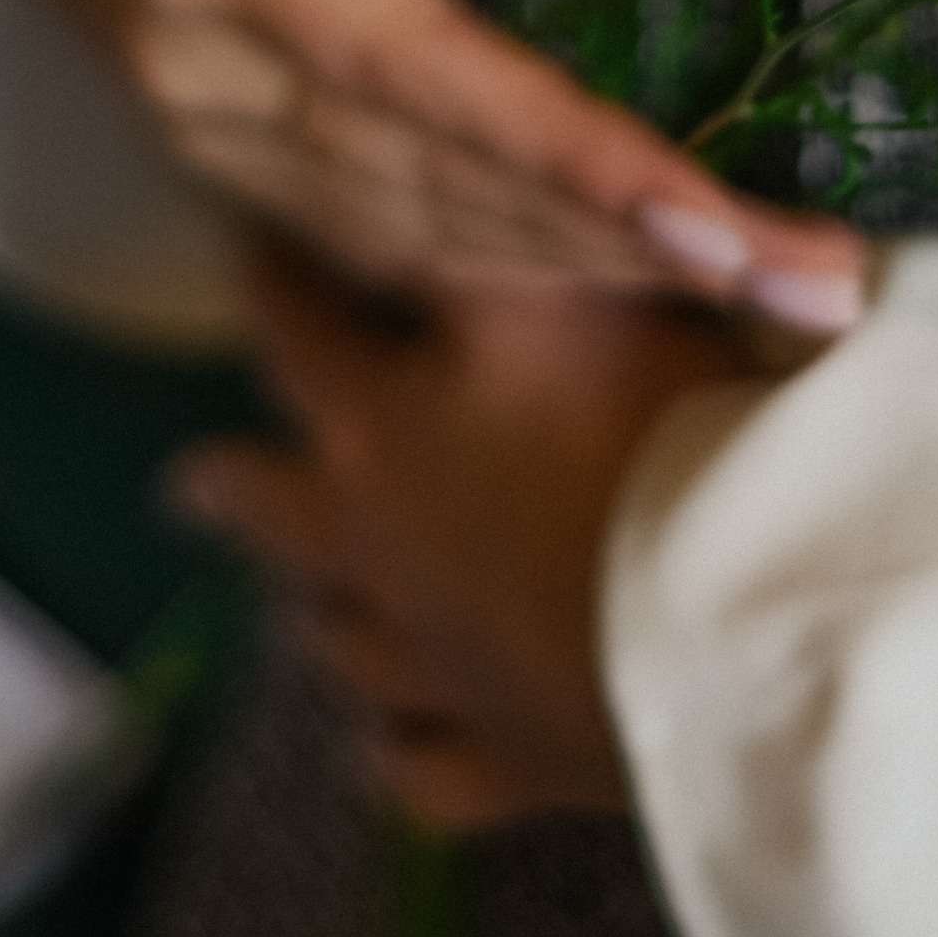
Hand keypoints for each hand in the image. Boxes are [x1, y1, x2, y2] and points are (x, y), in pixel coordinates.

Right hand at [0, 0, 864, 325]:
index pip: (421, 75)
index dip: (572, 155)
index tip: (713, 220)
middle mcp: (203, 71)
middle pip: (448, 188)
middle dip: (641, 248)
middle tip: (823, 290)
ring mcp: (204, 122)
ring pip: (421, 233)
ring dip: (597, 275)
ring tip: (771, 299)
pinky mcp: (220, 141)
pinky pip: (377, 232)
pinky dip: (506, 261)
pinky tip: (626, 287)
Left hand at [170, 245, 768, 827]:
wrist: (744, 618)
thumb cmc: (656, 418)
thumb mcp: (571, 287)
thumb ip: (507, 236)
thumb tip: (461, 168)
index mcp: (376, 421)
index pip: (292, 330)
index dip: (269, 282)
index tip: (248, 252)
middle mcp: (373, 548)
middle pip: (266, 509)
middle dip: (229, 481)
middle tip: (193, 478)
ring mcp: (431, 668)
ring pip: (334, 640)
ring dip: (315, 610)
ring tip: (302, 605)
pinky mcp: (505, 761)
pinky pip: (416, 768)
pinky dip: (396, 748)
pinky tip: (386, 745)